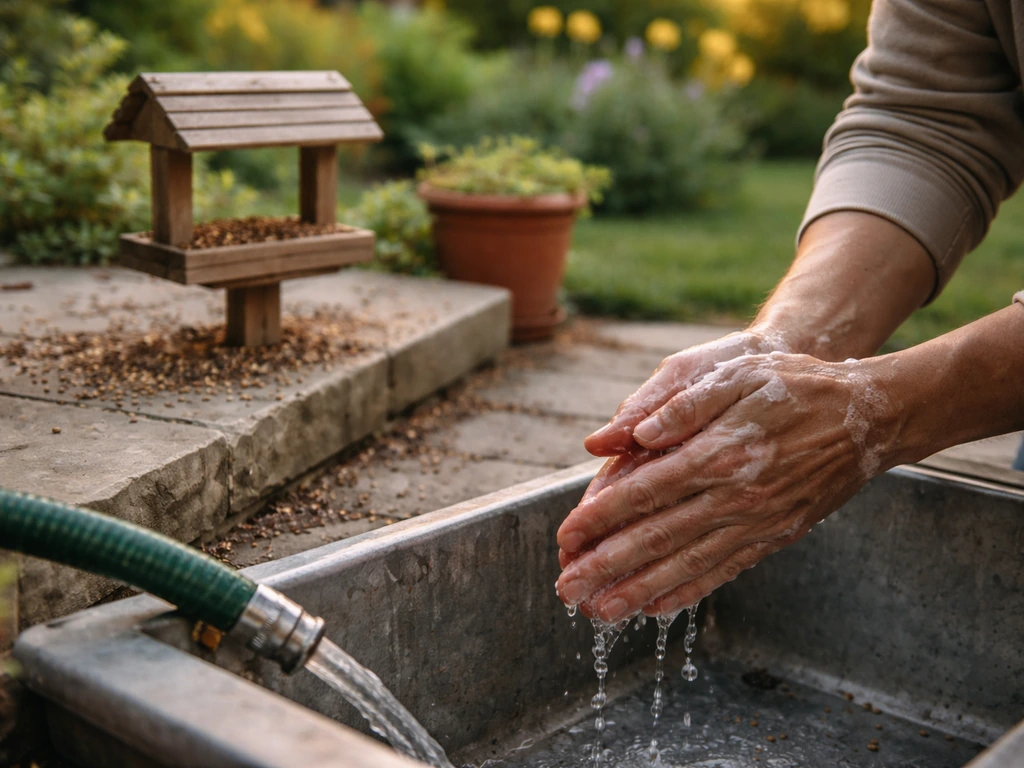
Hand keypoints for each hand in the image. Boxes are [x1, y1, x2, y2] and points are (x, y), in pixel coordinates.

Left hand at [557, 352, 901, 621]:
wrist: (868, 417)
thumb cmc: (795, 385)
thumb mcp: (737, 376)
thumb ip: (683, 406)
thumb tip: (634, 434)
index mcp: (719, 453)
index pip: (644, 493)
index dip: (600, 518)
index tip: (564, 537)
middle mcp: (736, 497)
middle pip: (657, 539)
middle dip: (606, 567)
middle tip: (565, 590)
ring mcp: (757, 523)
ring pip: (687, 565)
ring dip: (639, 591)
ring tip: (599, 613)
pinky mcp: (775, 537)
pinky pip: (724, 571)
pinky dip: (688, 592)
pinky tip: (657, 608)